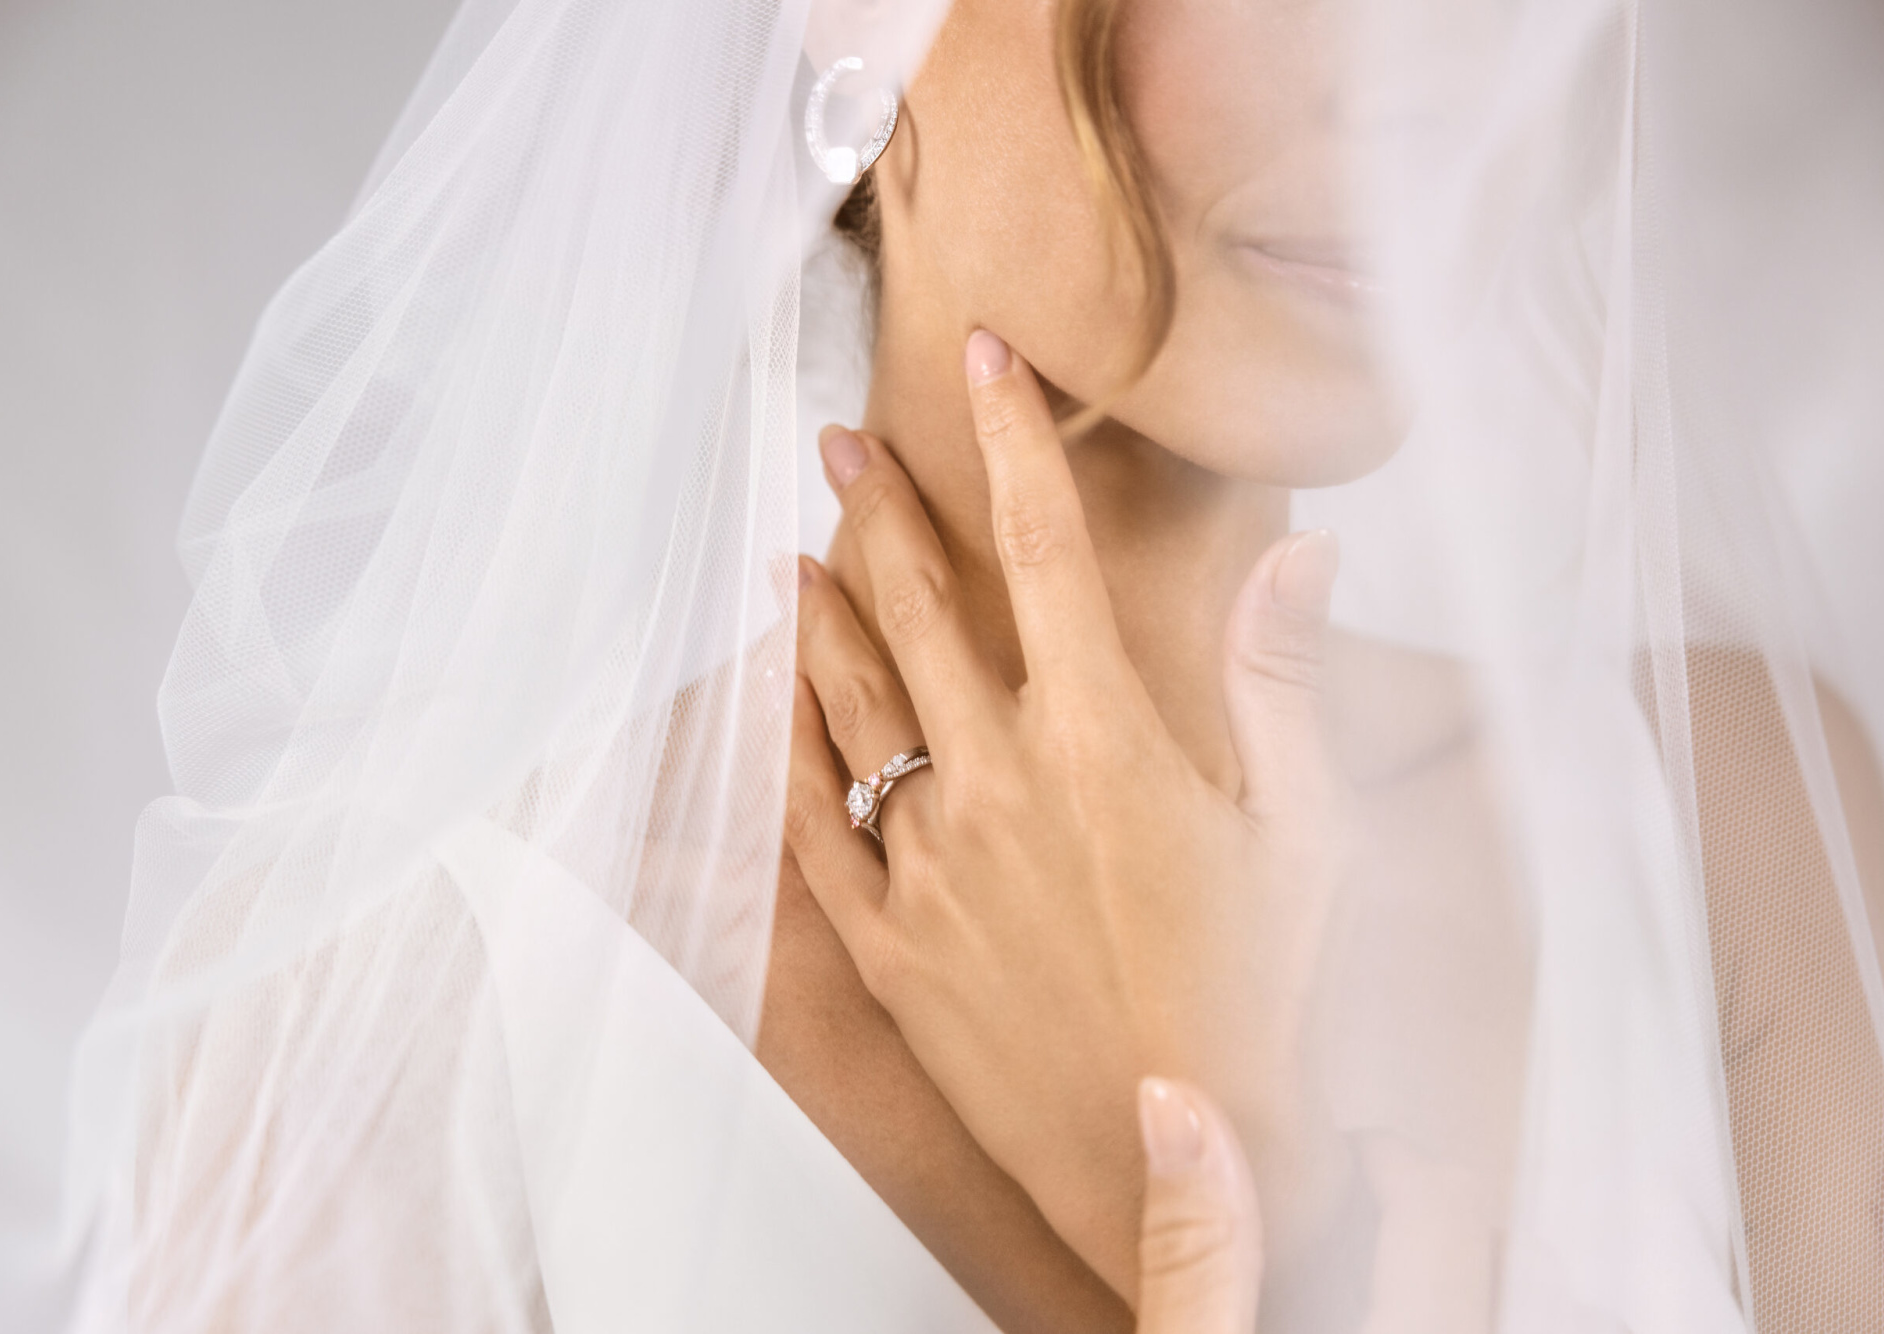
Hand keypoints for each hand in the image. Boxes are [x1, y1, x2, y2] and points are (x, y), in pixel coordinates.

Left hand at [784, 329, 1347, 1297]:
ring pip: (848, 701)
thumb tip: (1306, 553)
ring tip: (792, 548)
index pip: (1048, 547)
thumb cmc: (1259, 998)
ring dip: (818, 612)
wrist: (1176, 1156)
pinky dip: (783, 745)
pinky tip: (769, 697)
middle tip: (843, 442)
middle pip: (921, 604)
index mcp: (1102, 738)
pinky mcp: (885, 940)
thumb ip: (1282, 683)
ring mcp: (927, 861)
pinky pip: (807, 821)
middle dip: (881, 508)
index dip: (1014, 440)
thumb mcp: (1306, 833)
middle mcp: (996, 780)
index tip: (987, 359)